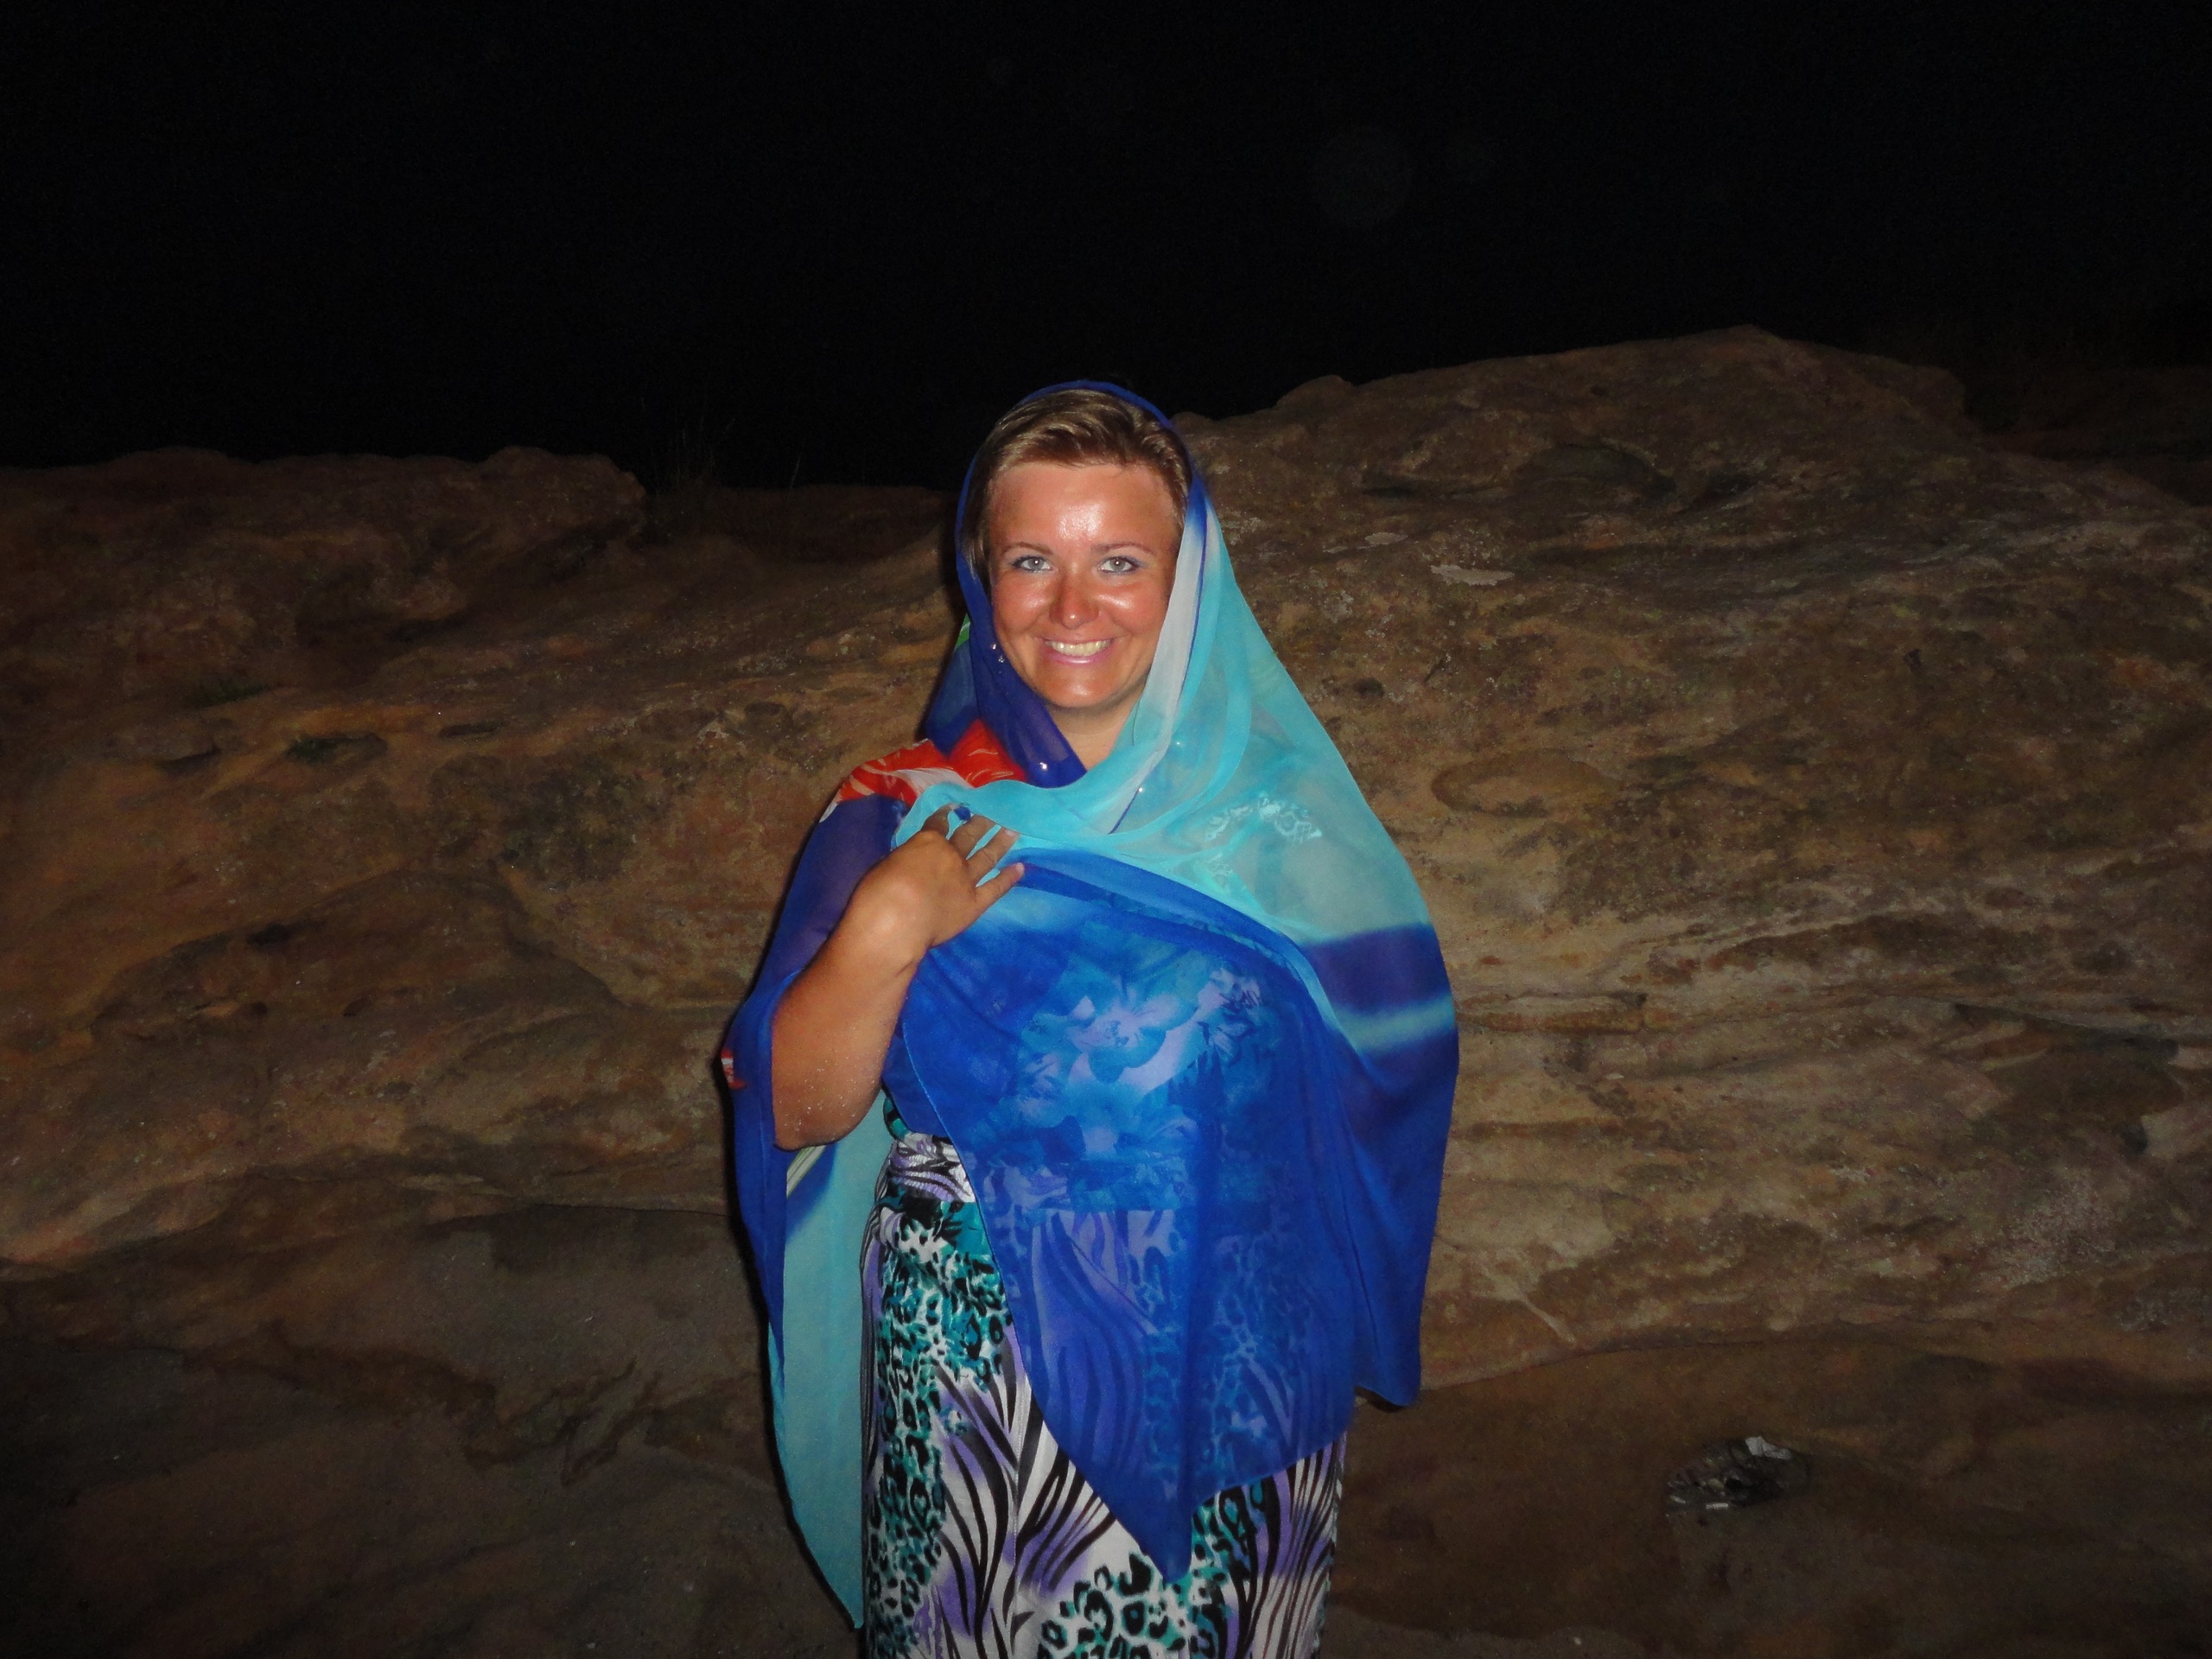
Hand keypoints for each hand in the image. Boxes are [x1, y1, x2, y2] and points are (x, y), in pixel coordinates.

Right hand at [841, 806, 1022, 968]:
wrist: (896, 922)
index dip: (945, 815)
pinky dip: (1009, 878)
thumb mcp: (886, 864)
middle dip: (979, 823)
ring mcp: (966, 879)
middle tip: (991, 813)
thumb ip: (905, 859)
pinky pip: (996, 888)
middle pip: (968, 835)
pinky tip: (1020, 868)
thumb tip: (910, 861)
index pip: (937, 824)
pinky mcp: (975, 904)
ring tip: (1012, 831)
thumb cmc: (879, 893)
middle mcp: (951, 856)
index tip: (953, 808)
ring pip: (987, 857)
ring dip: (1000, 843)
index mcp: (926, 843)